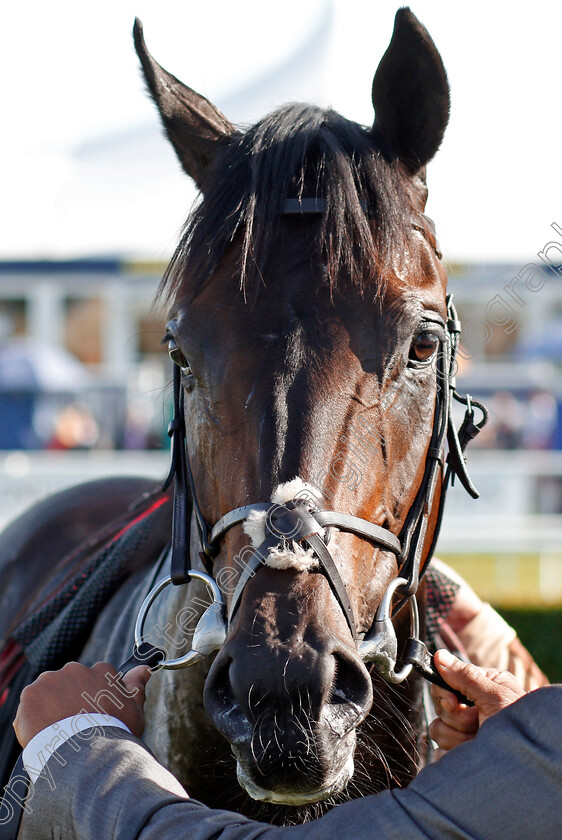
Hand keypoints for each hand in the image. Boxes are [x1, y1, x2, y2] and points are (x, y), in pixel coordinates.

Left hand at [13, 661, 151, 747]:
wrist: (86, 753)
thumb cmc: (114, 733)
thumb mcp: (134, 710)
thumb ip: (136, 686)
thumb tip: (144, 669)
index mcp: (101, 671)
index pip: (96, 677)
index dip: (94, 697)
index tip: (93, 714)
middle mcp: (76, 669)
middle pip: (70, 683)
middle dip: (70, 699)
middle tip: (74, 725)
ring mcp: (51, 680)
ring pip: (48, 692)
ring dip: (51, 707)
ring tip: (58, 733)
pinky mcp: (30, 695)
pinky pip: (29, 707)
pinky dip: (33, 719)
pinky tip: (44, 735)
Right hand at [428, 649, 525, 757]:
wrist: (528, 764)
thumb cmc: (520, 725)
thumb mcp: (495, 696)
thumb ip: (466, 676)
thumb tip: (440, 656)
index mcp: (482, 686)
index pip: (444, 682)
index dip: (444, 694)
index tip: (453, 703)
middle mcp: (472, 706)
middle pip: (440, 708)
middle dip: (458, 719)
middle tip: (479, 724)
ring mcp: (466, 731)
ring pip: (438, 730)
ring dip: (459, 738)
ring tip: (481, 741)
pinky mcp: (461, 753)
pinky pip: (441, 752)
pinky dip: (453, 755)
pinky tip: (472, 755)